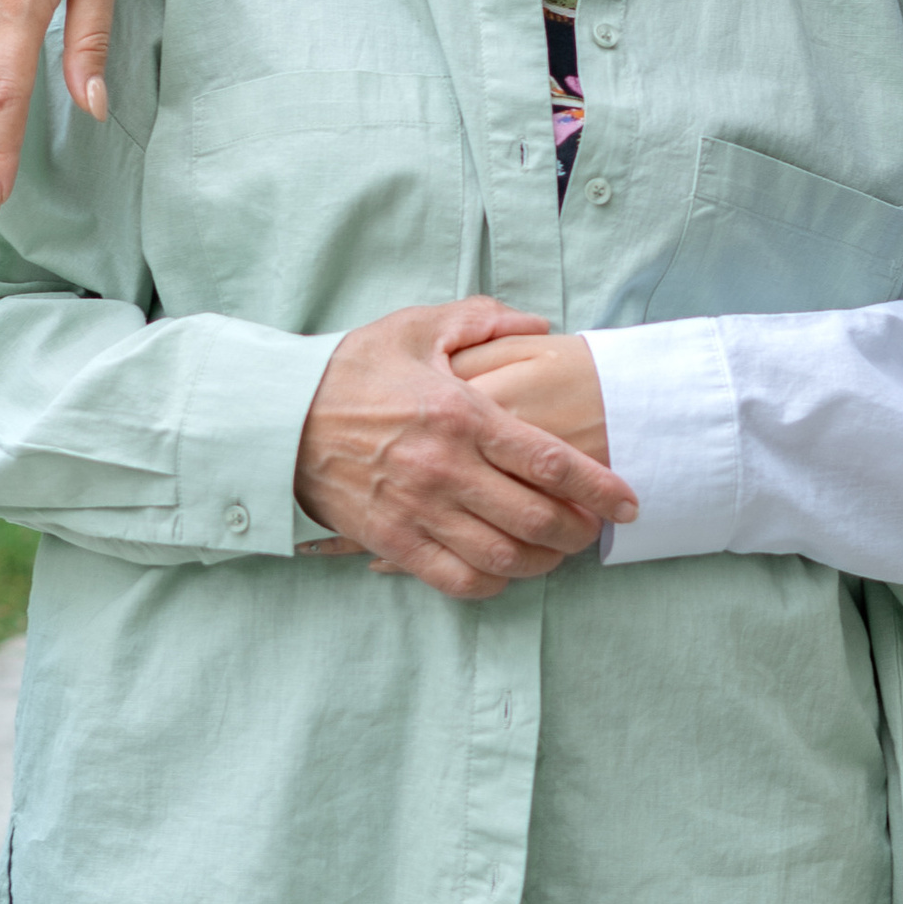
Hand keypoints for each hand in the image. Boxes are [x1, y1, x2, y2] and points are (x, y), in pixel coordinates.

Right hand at [295, 300, 637, 599]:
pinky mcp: (392, 543)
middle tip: (591, 528)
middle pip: (538, 518)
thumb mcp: (416, 327)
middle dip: (579, 530)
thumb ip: (482, 320)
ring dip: (544, 561)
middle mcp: (445, 469)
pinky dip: (494, 583)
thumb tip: (539, 324)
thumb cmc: (350, 371)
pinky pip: (458, 580)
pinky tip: (505, 570)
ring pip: (505, 556)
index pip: (549, 462)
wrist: (275, 417)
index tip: (627, 502)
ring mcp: (418, 511)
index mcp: (460, 415)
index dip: (600, 488)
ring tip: (556, 551)